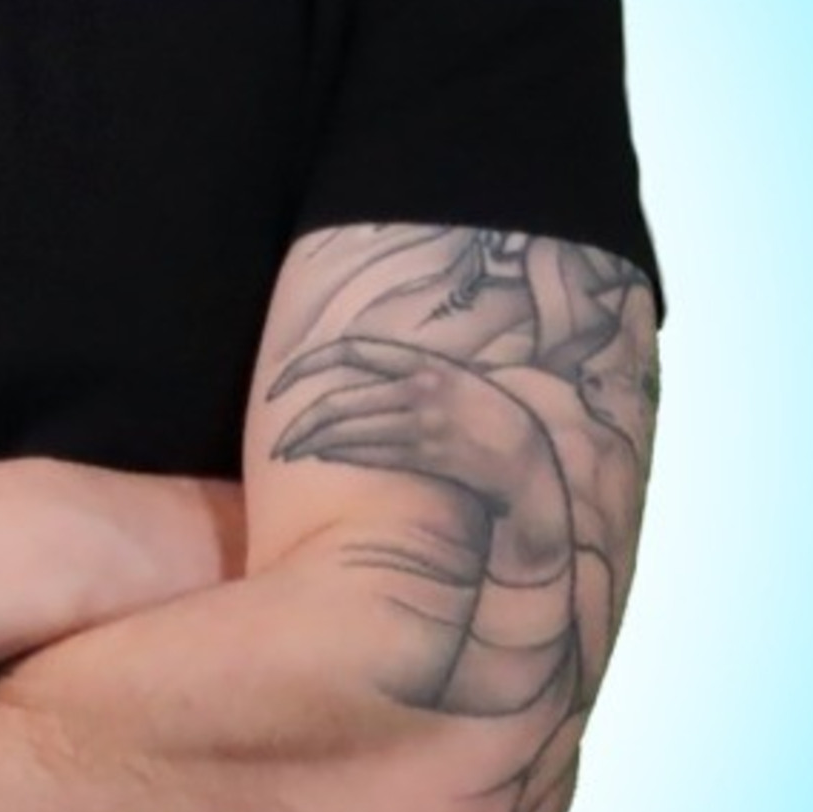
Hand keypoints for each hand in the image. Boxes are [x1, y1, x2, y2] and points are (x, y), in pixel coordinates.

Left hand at [269, 337, 562, 580]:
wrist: (532, 459)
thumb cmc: (485, 419)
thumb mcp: (448, 379)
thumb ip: (404, 374)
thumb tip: (351, 377)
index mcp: (421, 362)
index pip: (350, 352)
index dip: (307, 365)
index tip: (281, 382)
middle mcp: (419, 388)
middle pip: (340, 400)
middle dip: (302, 421)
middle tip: (280, 439)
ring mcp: (424, 424)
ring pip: (349, 431)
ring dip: (313, 443)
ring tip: (290, 452)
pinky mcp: (429, 458)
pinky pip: (370, 454)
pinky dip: (339, 455)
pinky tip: (321, 459)